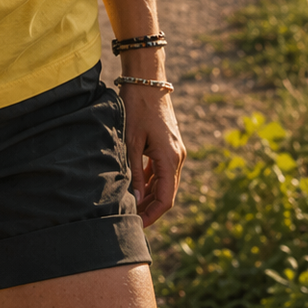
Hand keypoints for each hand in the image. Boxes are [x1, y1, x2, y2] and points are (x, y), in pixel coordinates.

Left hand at [119, 83, 185, 226]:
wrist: (147, 81)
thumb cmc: (137, 109)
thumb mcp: (131, 142)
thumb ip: (134, 173)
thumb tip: (135, 200)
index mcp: (170, 159)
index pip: (165, 199)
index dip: (151, 216)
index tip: (136, 225)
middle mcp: (178, 157)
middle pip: (166, 194)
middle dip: (149, 208)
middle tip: (130, 218)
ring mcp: (176, 151)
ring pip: (164, 182)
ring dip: (150, 195)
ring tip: (130, 205)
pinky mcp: (170, 145)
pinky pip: (162, 170)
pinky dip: (151, 180)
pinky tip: (136, 185)